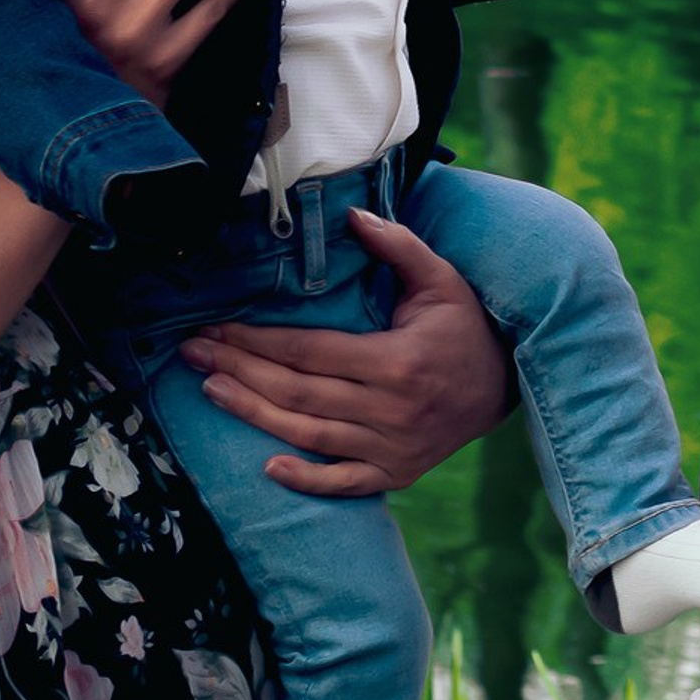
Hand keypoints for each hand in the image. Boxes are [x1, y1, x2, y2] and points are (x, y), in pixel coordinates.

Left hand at [177, 208, 512, 494]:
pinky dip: (306, 479)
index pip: (310, 351)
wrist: (507, 384)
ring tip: (211, 391)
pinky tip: (268, 467)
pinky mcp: (396, 473)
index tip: (216, 328)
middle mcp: (391, 409)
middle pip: (298, 392)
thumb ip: (399, 247)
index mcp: (398, 361)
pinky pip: (344, 482)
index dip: (258, 340)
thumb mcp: (442, 280)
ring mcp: (392, 447)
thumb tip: (353, 217)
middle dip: (239, 371)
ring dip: (253, 413)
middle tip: (192, 355)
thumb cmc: (468, 327)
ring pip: (308, 434)